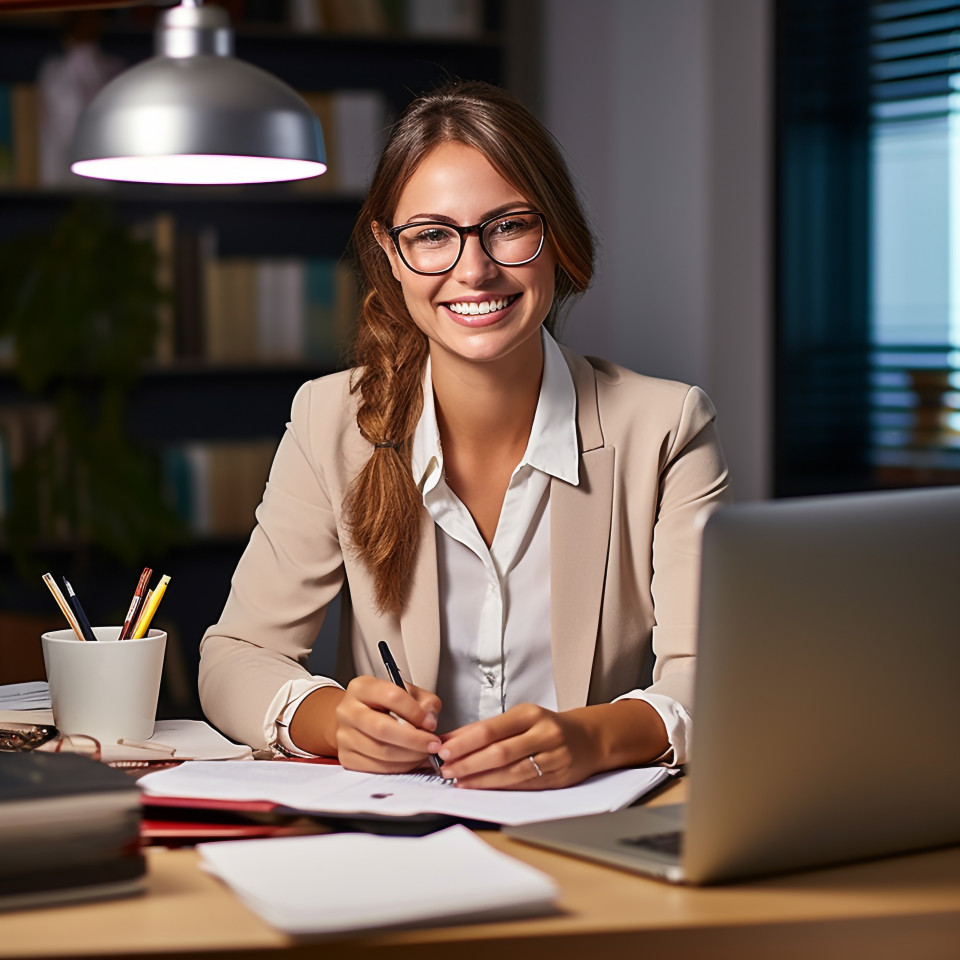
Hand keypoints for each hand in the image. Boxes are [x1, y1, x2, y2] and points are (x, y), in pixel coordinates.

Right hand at [335, 676, 441, 773]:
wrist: (357, 719)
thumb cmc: (385, 706)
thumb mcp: (407, 693)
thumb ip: (424, 702)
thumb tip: (429, 721)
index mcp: (362, 687)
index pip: (391, 696)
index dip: (415, 712)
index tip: (430, 723)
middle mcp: (348, 710)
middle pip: (382, 728)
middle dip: (413, 739)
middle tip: (433, 744)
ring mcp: (344, 735)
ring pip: (380, 751)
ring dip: (409, 756)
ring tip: (424, 753)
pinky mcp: (346, 757)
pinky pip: (376, 767)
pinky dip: (399, 767)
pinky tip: (410, 761)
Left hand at [437, 703, 597, 789]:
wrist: (588, 739)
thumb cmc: (548, 727)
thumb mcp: (520, 718)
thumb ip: (486, 728)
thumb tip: (450, 738)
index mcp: (530, 714)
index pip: (490, 729)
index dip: (464, 742)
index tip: (443, 749)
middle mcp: (543, 734)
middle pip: (499, 751)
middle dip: (468, 762)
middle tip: (446, 768)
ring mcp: (551, 757)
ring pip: (510, 771)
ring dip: (480, 779)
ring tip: (459, 780)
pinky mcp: (556, 778)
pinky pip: (523, 785)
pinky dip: (499, 787)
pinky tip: (482, 787)